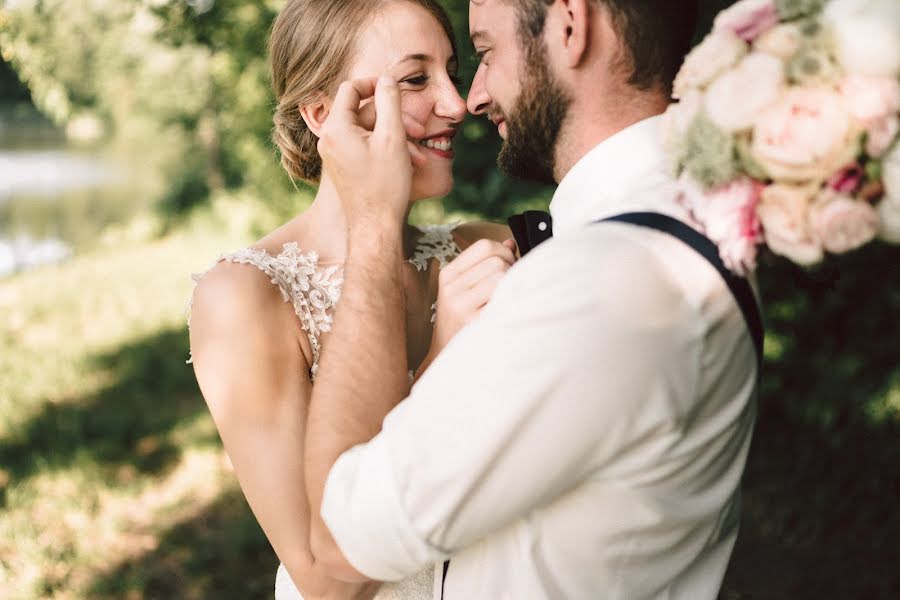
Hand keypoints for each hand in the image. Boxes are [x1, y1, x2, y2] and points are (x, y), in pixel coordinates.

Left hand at [317, 75, 425, 228]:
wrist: (376, 227)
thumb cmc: (385, 185)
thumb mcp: (393, 137)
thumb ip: (389, 102)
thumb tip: (386, 78)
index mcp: (336, 128)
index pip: (350, 88)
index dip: (375, 84)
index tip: (396, 90)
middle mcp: (329, 140)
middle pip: (362, 112)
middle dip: (394, 119)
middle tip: (419, 130)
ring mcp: (335, 155)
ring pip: (367, 132)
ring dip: (395, 137)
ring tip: (418, 154)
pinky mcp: (344, 167)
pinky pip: (364, 147)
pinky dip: (385, 149)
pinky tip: (408, 163)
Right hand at [425, 239, 517, 364]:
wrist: (447, 357)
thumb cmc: (464, 321)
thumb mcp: (466, 289)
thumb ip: (486, 264)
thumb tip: (511, 242)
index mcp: (449, 274)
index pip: (484, 246)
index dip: (504, 252)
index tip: (507, 268)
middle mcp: (451, 288)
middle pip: (497, 260)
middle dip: (511, 270)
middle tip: (508, 289)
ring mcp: (460, 306)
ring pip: (501, 276)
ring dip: (512, 287)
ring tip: (505, 301)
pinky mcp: (473, 322)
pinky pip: (504, 298)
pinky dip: (511, 302)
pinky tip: (505, 313)